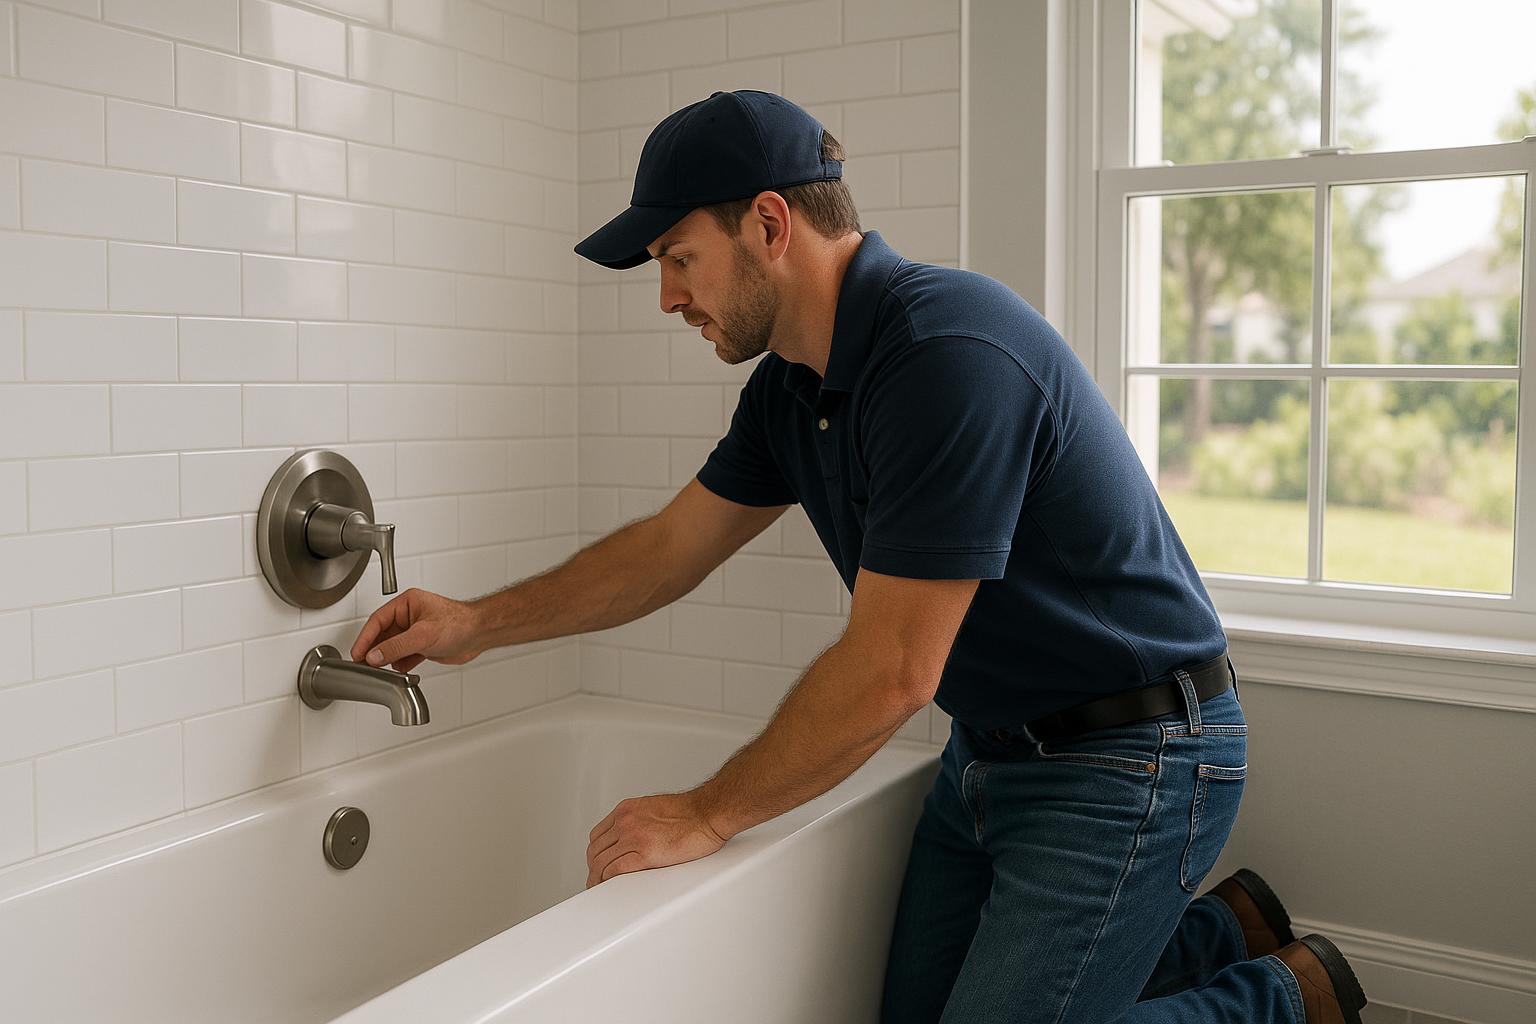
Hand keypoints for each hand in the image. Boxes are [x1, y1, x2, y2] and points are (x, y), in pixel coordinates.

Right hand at [350, 587, 483, 673]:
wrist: (480, 635)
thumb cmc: (459, 623)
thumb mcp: (423, 635)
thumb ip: (397, 646)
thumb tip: (374, 656)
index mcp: (406, 604)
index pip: (377, 621)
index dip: (365, 638)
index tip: (356, 654)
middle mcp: (409, 617)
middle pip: (382, 635)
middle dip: (375, 651)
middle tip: (364, 665)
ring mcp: (416, 632)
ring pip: (392, 647)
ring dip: (387, 659)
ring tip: (382, 670)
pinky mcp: (422, 646)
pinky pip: (403, 656)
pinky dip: (400, 665)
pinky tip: (400, 671)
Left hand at [585, 792, 727, 887]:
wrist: (709, 812)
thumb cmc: (692, 812)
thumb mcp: (655, 809)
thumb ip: (640, 822)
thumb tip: (635, 839)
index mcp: (627, 810)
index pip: (598, 835)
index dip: (596, 853)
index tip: (598, 863)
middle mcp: (625, 821)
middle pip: (596, 850)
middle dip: (593, 867)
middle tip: (596, 880)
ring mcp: (633, 837)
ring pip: (601, 862)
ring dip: (597, 877)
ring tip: (600, 887)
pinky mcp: (645, 854)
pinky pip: (615, 871)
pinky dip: (608, 881)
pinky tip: (610, 886)